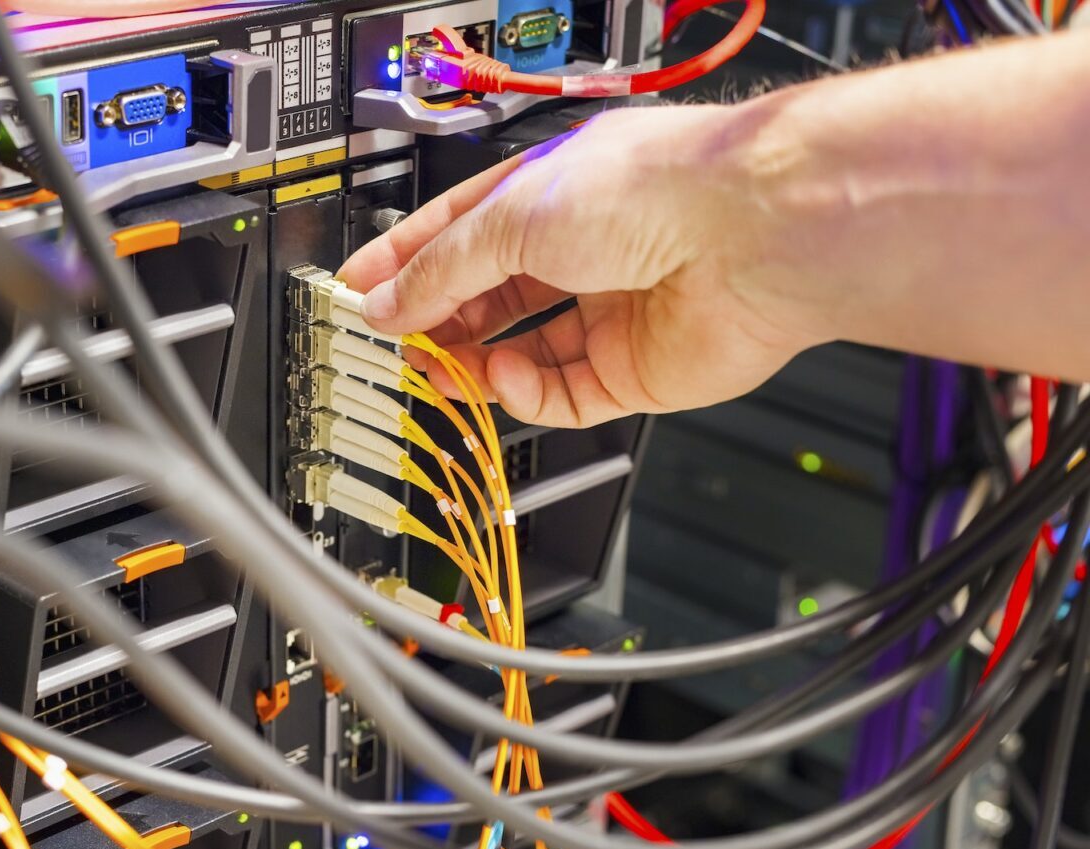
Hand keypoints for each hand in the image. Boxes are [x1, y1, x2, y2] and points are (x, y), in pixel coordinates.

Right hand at [340, 104, 826, 427]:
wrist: (752, 237)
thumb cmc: (657, 190)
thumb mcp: (511, 217)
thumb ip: (441, 270)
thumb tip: (390, 304)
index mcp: (552, 193)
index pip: (459, 231)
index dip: (406, 261)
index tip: (360, 291)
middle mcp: (584, 249)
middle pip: (487, 296)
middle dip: (434, 319)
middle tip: (390, 340)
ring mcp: (610, 312)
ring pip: (519, 352)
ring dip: (470, 362)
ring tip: (433, 368)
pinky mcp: (634, 371)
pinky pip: (560, 394)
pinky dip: (524, 392)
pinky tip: (502, 377)